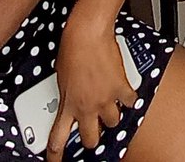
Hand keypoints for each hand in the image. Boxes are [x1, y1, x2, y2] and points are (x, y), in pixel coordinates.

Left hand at [46, 27, 138, 161]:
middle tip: (91, 132)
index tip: (54, 160)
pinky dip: (129, 97)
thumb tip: (70, 99)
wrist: (88, 34)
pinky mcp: (121, 88)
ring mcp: (105, 99)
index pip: (58, 139)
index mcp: (68, 104)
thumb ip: (67, 94)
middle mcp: (87, 106)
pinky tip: (125, 91)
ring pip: (113, 123)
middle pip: (91, 139)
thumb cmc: (71, 49)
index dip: (55, 155)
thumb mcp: (60, 77)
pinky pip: (130, 101)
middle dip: (91, 138)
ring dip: (111, 116)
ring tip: (109, 105)